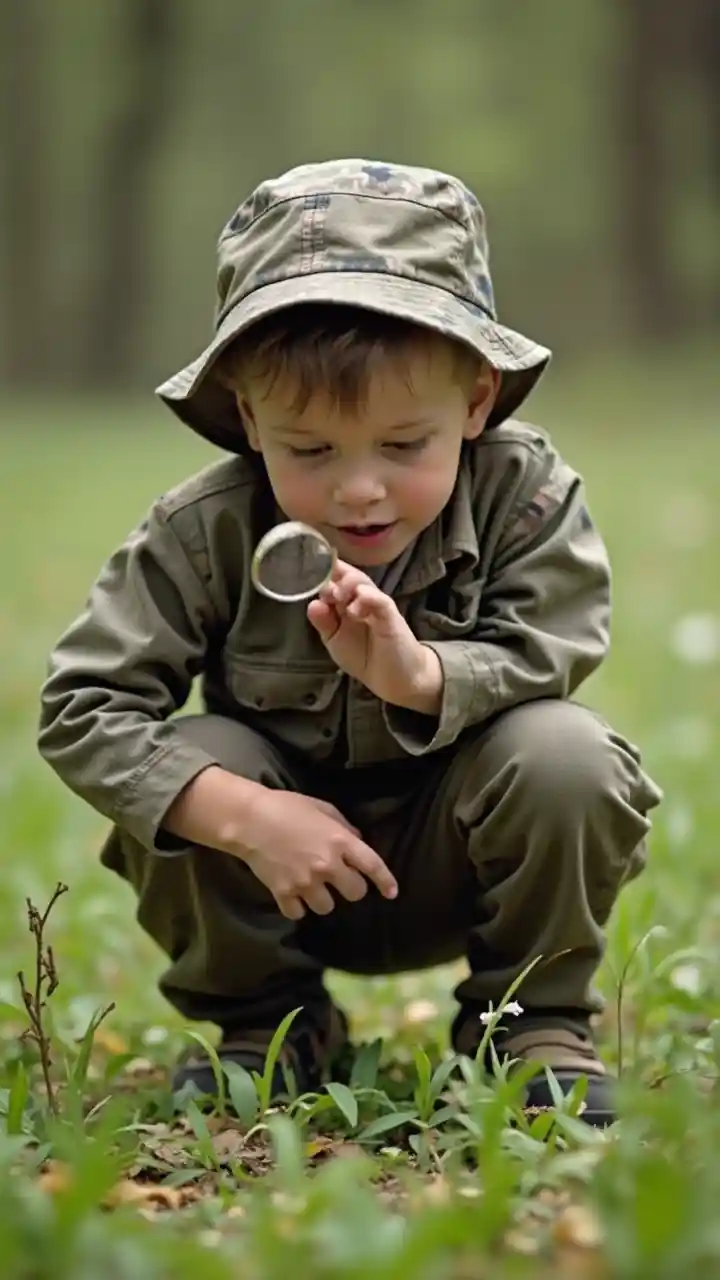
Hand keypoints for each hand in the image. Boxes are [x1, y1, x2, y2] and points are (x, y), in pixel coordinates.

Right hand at [238, 788, 397, 920]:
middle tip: (338, 880)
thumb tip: (358, 842)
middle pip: (355, 893)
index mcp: (340, 841)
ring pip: (327, 907)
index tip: (391, 893)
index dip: (386, 881)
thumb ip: (344, 827)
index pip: (373, 866)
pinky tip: (293, 894)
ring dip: (323, 899)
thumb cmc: (287, 807)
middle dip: (350, 888)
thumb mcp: (322, 808)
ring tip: (312, 887)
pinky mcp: (283, 893)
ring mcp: (305, 881)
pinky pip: (298, 913)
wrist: (249, 819)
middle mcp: (327, 865)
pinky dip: (297, 907)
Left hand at [307, 560, 443, 712]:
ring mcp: (376, 605)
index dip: (322, 575)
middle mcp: (360, 599)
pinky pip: (380, 601)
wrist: (394, 677)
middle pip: (348, 575)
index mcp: (345, 602)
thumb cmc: (364, 656)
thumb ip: (323, 623)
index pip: (334, 580)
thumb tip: (312, 603)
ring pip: (363, 583)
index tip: (310, 575)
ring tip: (339, 596)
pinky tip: (356, 606)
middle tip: (327, 590)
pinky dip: (368, 598)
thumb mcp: (335, 640)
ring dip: (349, 584)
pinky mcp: (391, 616)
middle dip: (334, 576)